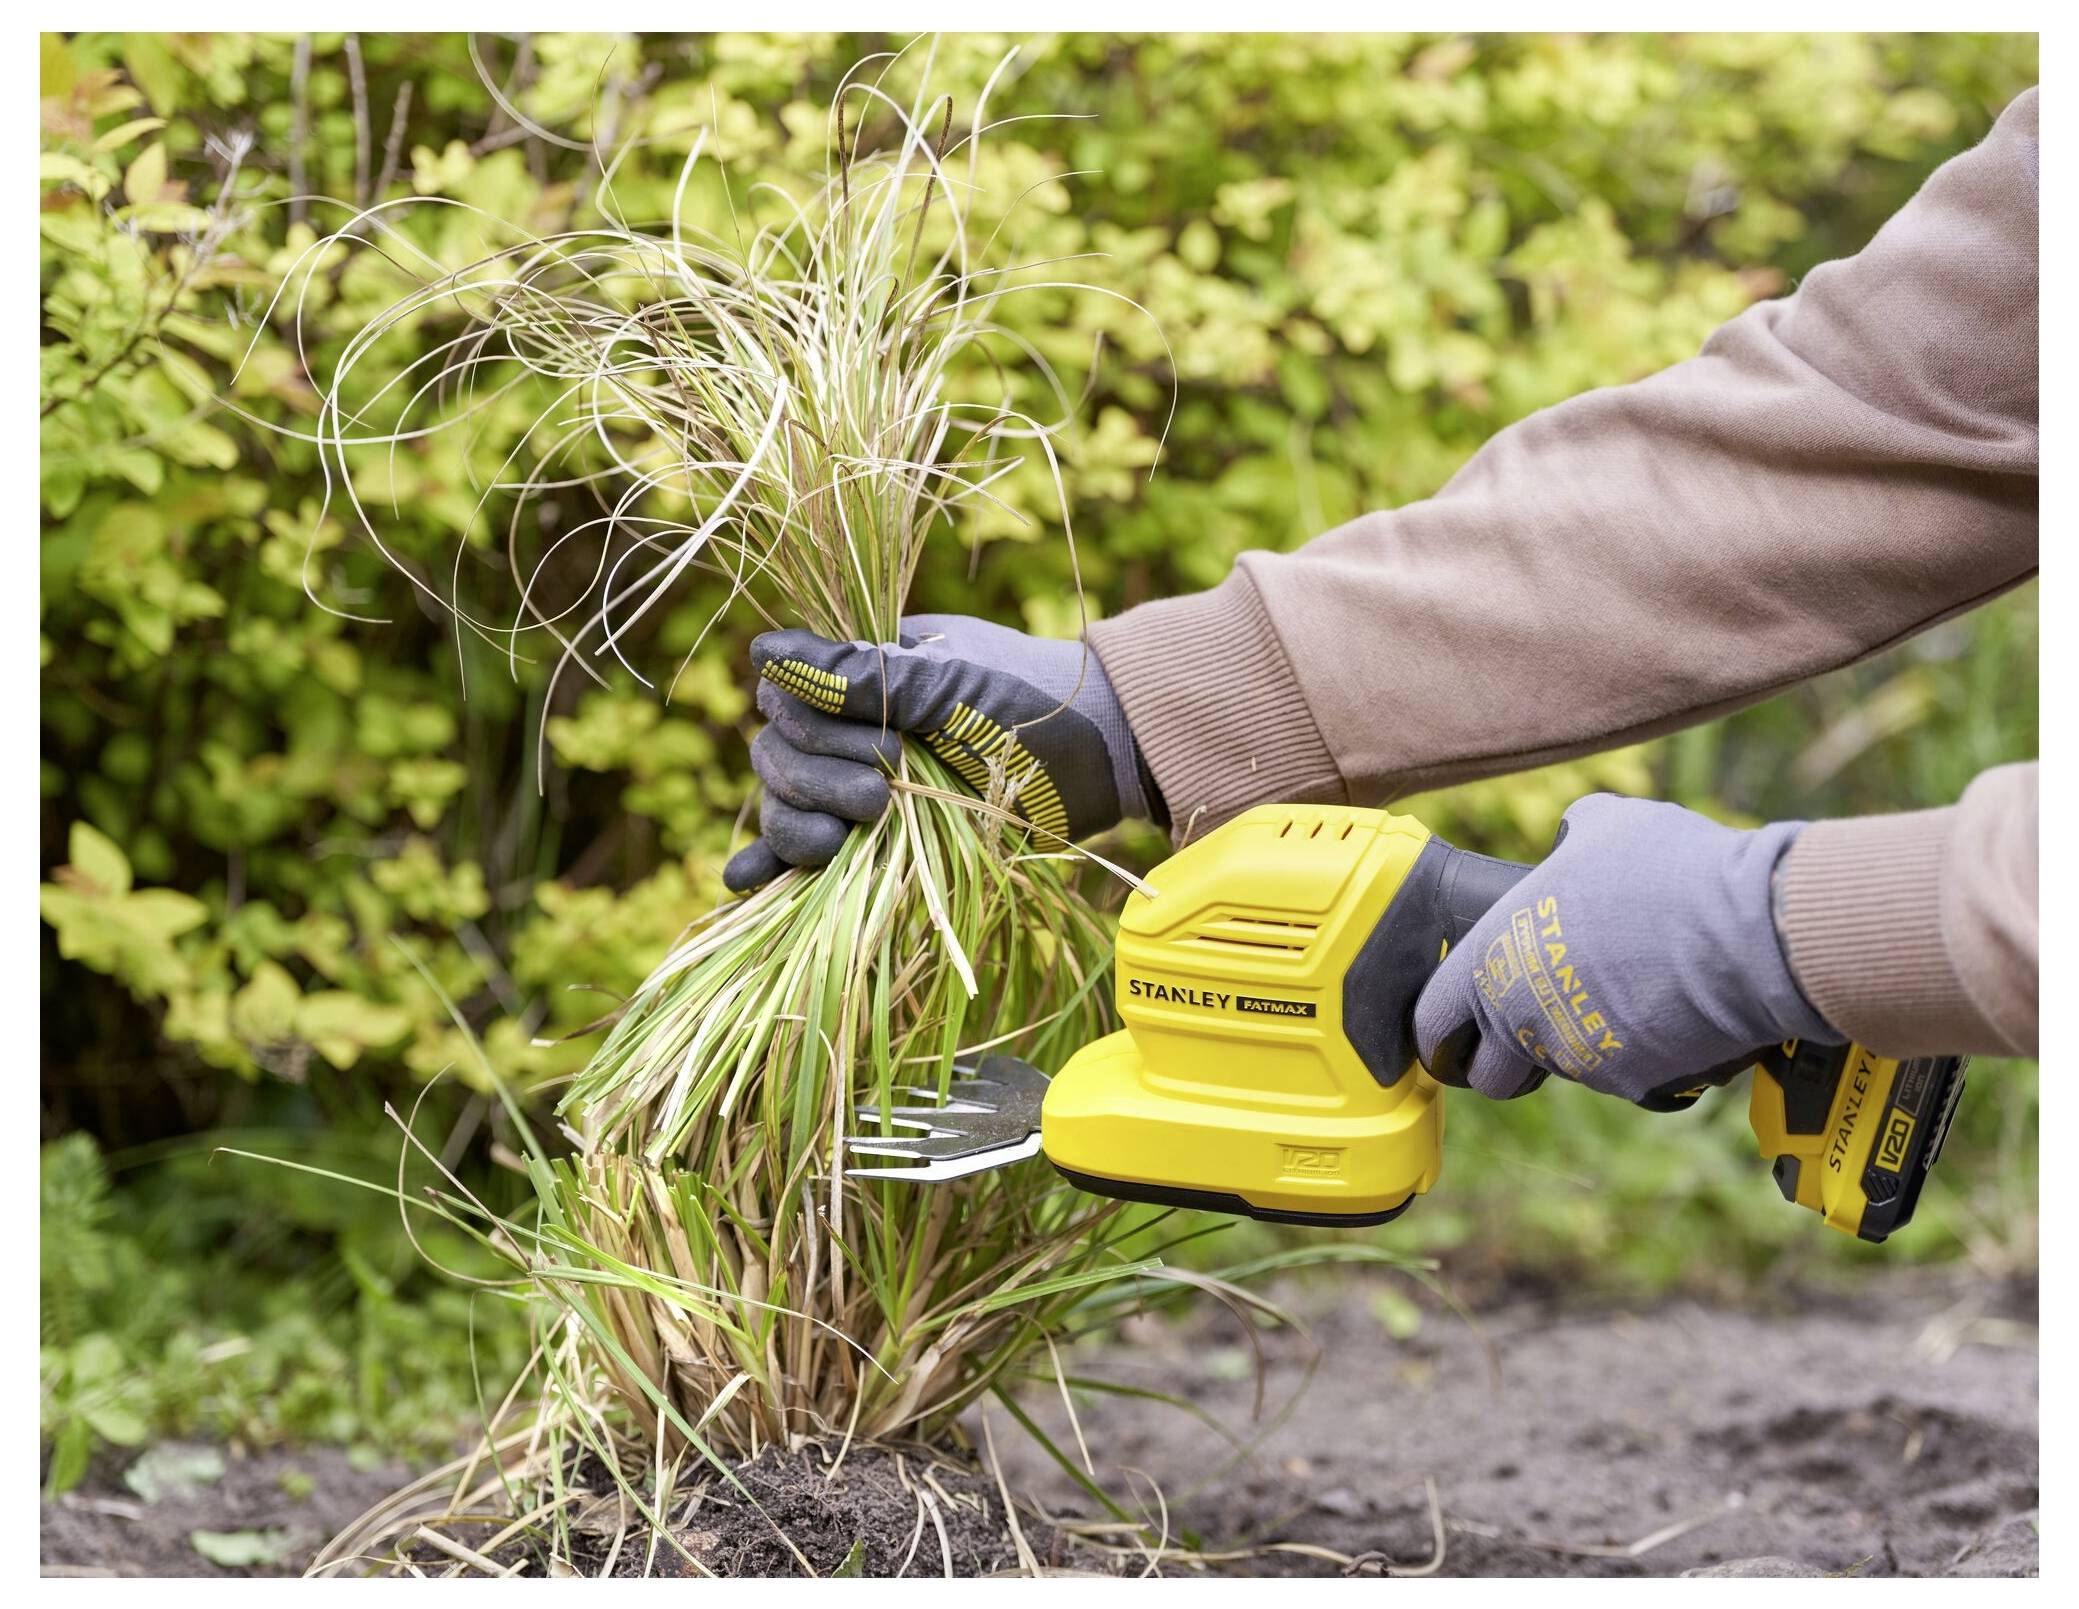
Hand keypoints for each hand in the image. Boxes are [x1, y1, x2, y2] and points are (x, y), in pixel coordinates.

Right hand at [722, 615, 1157, 891]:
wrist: (1103, 761)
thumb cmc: (1034, 706)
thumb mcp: (952, 685)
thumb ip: (861, 676)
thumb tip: (762, 651)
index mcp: (863, 671)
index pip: (785, 697)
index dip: (812, 728)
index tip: (883, 744)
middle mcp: (851, 725)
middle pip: (777, 754)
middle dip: (819, 779)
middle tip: (883, 794)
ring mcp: (860, 781)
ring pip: (784, 803)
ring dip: (800, 825)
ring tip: (854, 834)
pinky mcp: (875, 838)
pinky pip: (803, 846)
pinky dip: (770, 859)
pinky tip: (741, 881)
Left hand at [1413, 794, 1840, 1105]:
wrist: (1752, 931)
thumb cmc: (1670, 869)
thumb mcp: (1603, 826)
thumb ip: (1570, 838)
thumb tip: (1571, 837)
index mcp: (1493, 959)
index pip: (1433, 1020)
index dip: (1441, 1027)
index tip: (1458, 1028)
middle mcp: (1522, 1018)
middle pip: (1490, 1074)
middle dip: (1505, 1062)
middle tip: (1539, 1028)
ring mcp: (1576, 1058)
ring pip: (1564, 1071)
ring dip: (1583, 1046)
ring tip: (1628, 996)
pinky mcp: (1632, 1084)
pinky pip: (1625, 1078)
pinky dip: (1641, 1056)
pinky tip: (1672, 1013)